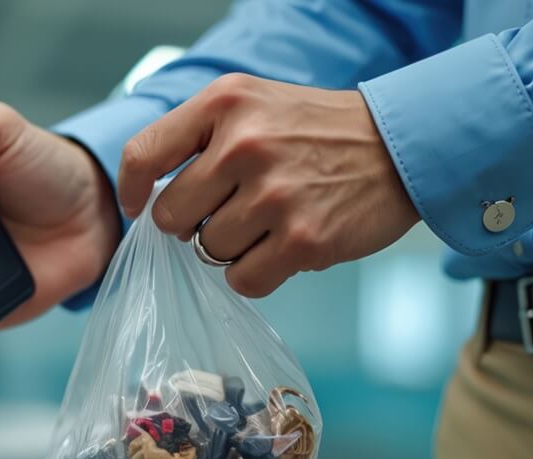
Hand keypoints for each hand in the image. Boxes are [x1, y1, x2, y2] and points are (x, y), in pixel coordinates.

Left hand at [116, 74, 419, 297]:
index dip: (131, 190)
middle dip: (191, 223)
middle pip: (171, 216)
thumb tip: (142, 193)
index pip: (142, 155)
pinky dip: (256, 273)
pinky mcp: (303, 240)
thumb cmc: (315, 131)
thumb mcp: (252, 104)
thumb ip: (196, 135)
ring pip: (207, 251)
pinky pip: (243, 280)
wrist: (402, 145)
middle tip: (228, 210)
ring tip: (267, 222)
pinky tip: (281, 247)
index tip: (136, 206)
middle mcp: (245, 145)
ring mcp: (275, 195)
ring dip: (231, 247)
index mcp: (225, 104)